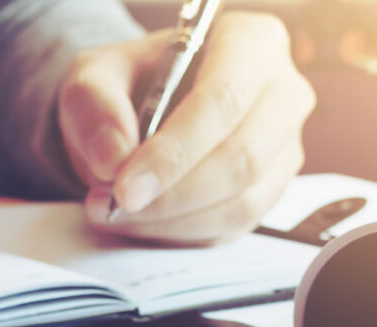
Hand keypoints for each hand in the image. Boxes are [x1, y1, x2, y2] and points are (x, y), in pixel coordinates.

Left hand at [59, 12, 315, 243]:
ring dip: (171, 220)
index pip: (223, 100)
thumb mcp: (94, 76)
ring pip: (240, 201)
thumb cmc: (128, 82)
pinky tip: (141, 221)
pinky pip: (233, 227)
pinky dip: (180, 233)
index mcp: (250, 43)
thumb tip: (114, 159)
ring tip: (115, 212)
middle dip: (170, 194)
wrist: (140, 110)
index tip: (124, 187)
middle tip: (113, 205)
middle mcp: (282, 93)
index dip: (174, 152)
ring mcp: (283, 147)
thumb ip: (95, 105)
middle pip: (241, 158)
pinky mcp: (270, 191)